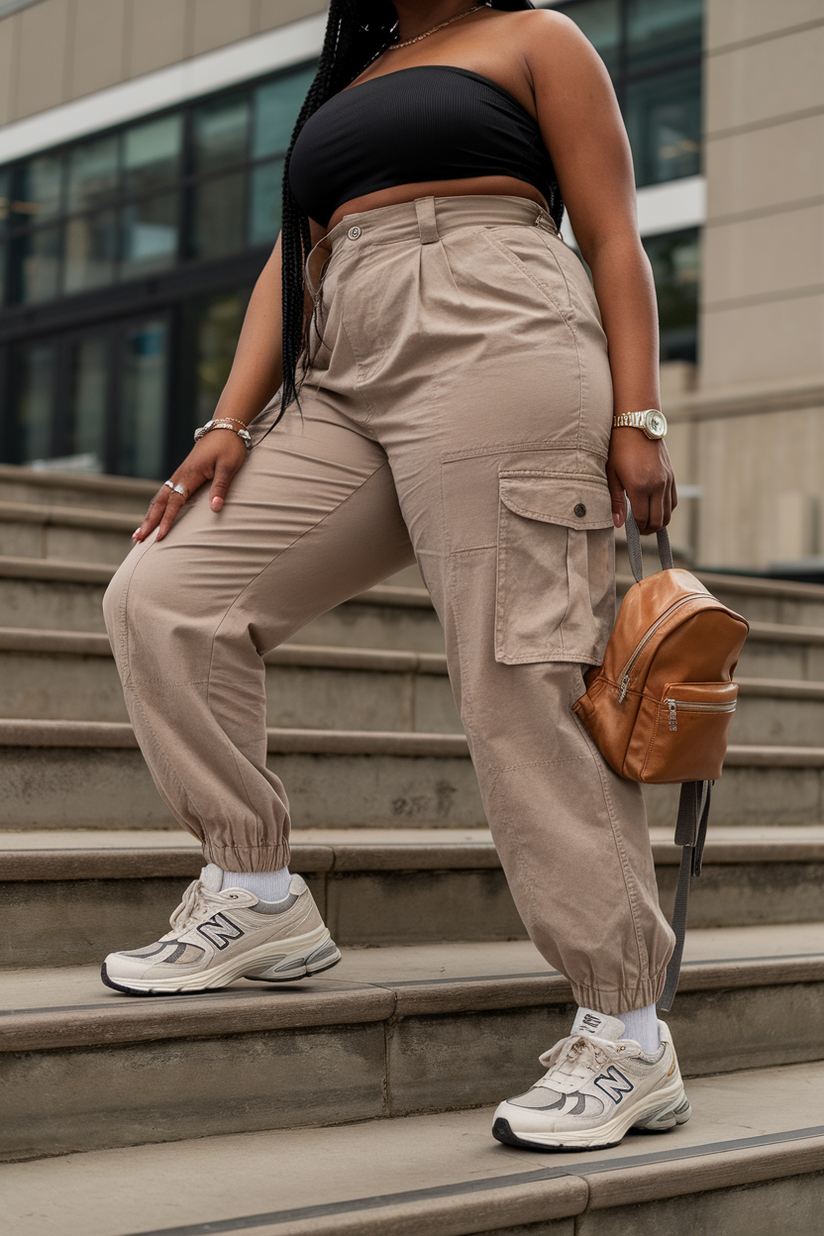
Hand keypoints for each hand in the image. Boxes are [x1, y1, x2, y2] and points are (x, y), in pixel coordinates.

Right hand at [132, 430, 248, 542]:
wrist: (225, 428)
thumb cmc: (229, 447)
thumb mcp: (229, 467)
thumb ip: (221, 487)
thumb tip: (216, 508)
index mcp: (189, 475)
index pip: (174, 503)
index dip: (166, 521)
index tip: (159, 538)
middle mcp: (179, 476)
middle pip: (159, 502)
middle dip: (148, 522)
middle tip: (137, 540)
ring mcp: (179, 475)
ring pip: (159, 498)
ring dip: (148, 516)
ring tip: (139, 534)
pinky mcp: (183, 475)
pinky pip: (165, 494)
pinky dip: (156, 508)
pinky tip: (153, 517)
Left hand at [606, 429, 676, 534]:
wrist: (637, 423)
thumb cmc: (619, 447)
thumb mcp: (612, 474)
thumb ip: (616, 501)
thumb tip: (618, 524)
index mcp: (640, 486)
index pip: (642, 518)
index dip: (636, 528)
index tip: (630, 530)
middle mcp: (657, 485)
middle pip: (658, 520)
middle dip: (648, 529)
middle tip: (638, 530)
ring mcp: (667, 480)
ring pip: (669, 512)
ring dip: (658, 521)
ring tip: (646, 522)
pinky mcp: (671, 475)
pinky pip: (673, 500)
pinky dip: (666, 509)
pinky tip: (655, 509)